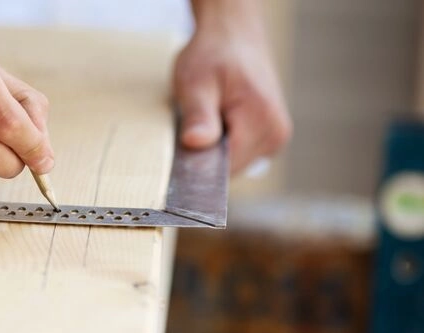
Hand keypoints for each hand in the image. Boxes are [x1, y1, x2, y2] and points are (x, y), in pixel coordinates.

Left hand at [172, 5, 291, 174]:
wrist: (232, 35)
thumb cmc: (212, 55)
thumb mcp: (195, 83)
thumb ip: (199, 115)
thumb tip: (195, 143)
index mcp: (262, 121)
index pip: (226, 167)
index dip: (200, 163)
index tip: (185, 146)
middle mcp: (276, 133)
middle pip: (231, 168)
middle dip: (208, 154)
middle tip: (195, 122)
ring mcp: (277, 136)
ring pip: (235, 163)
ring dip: (216, 149)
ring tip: (210, 117)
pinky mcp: (271, 136)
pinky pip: (241, 153)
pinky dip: (225, 143)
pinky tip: (219, 121)